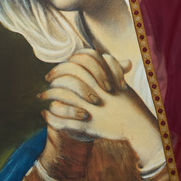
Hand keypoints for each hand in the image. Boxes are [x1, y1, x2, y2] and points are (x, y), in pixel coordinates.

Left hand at [39, 49, 162, 163]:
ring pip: (64, 98)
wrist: (139, 127)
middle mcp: (98, 92)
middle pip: (69, 77)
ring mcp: (93, 110)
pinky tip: (45, 113)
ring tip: (41, 96)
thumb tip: (99, 54)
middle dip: (54, 77)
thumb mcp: (120, 81)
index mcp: (104, 79)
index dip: (66, 63)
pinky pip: (65, 121)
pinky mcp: (90, 127)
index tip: (58, 68)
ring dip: (49, 95)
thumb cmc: (128, 103)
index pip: (80, 63)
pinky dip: (52, 117)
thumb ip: (110, 66)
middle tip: (47, 79)